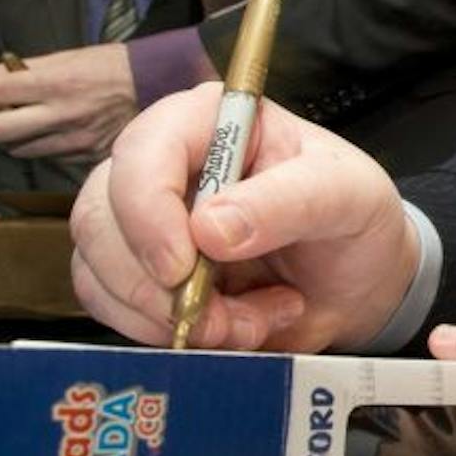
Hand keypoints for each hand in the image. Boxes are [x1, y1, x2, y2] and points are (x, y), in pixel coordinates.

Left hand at [0, 44, 135, 160]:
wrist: (156, 85)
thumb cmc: (108, 66)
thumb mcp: (62, 58)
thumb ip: (16, 68)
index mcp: (54, 83)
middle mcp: (61, 114)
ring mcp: (74, 139)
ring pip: (16, 148)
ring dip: (2, 136)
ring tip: (7, 120)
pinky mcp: (85, 155)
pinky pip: (45, 155)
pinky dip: (33, 144)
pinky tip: (38, 130)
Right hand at [69, 86, 417, 351]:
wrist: (357, 279)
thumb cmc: (352, 216)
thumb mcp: (346, 196)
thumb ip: (289, 202)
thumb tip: (210, 228)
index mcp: (211, 121)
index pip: (144, 150)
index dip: (149, 211)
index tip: (182, 266)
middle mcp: (164, 164)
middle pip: (101, 215)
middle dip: (154, 284)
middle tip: (222, 318)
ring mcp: (143, 221)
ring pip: (98, 269)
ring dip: (166, 316)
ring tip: (246, 324)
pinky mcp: (138, 274)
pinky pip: (112, 308)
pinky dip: (164, 334)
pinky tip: (231, 330)